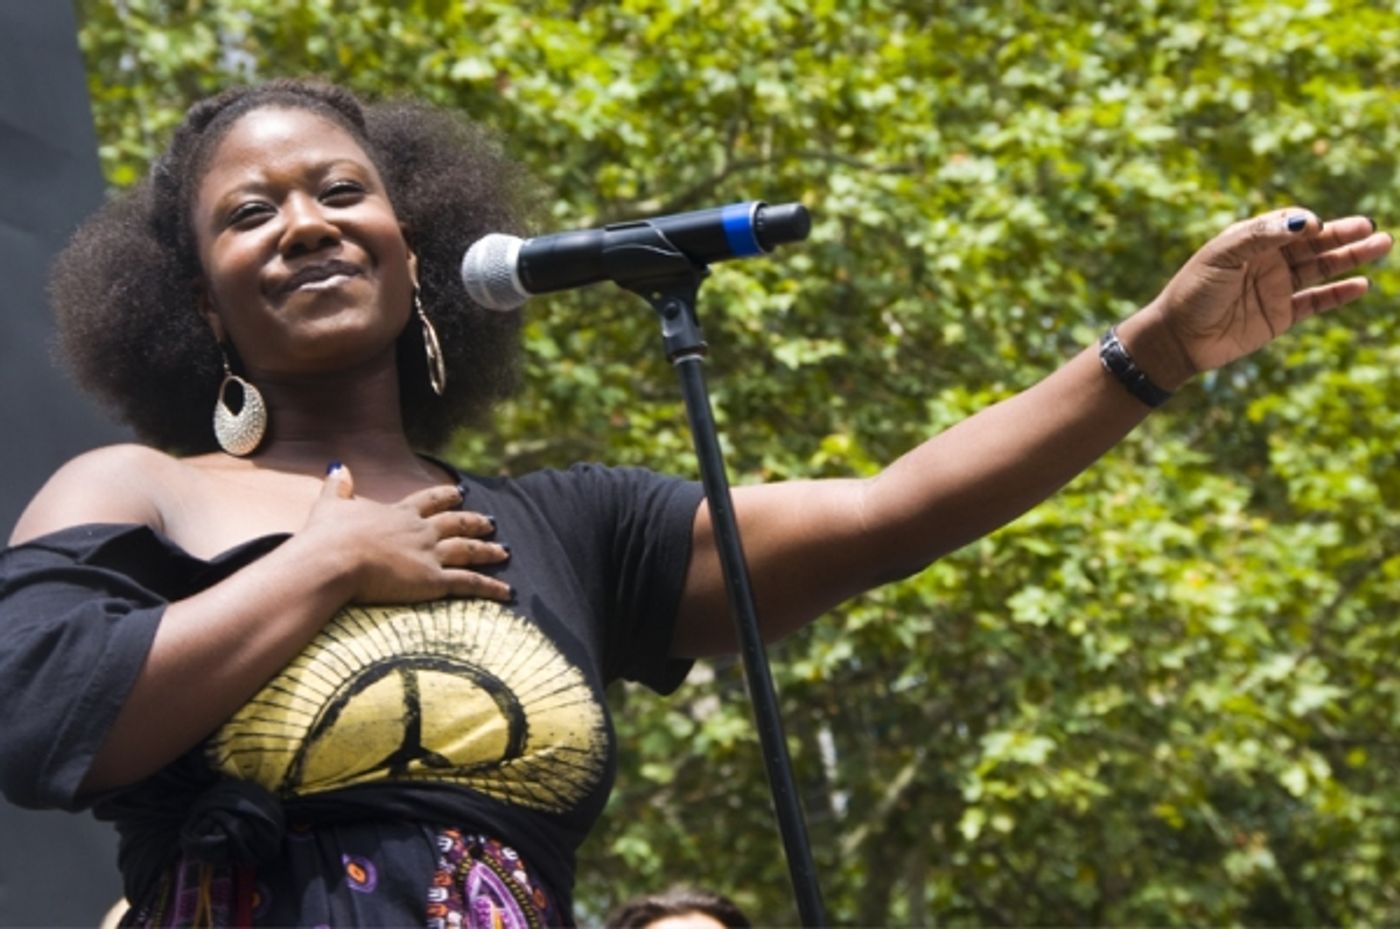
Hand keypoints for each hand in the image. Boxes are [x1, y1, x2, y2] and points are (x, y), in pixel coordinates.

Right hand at [301, 464, 510, 603]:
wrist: (334, 560)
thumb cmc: (326, 536)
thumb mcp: (330, 504)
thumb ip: (338, 486)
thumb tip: (338, 466)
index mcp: (397, 513)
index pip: (428, 501)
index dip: (445, 496)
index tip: (460, 493)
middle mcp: (419, 530)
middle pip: (456, 523)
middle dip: (475, 522)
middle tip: (492, 522)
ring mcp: (429, 554)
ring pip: (468, 550)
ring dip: (489, 551)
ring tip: (505, 552)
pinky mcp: (433, 580)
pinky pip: (470, 583)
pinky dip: (491, 587)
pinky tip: (508, 593)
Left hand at [1145, 209, 1391, 375]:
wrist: (1178, 338)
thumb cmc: (1193, 291)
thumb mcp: (1222, 256)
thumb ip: (1260, 236)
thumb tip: (1305, 221)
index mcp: (1251, 241)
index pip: (1290, 223)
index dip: (1307, 223)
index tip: (1315, 227)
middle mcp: (1267, 262)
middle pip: (1314, 244)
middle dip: (1343, 235)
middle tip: (1373, 227)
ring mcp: (1276, 289)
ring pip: (1321, 269)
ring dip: (1350, 258)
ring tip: (1381, 245)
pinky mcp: (1280, 316)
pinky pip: (1316, 302)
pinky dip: (1338, 293)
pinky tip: (1361, 284)